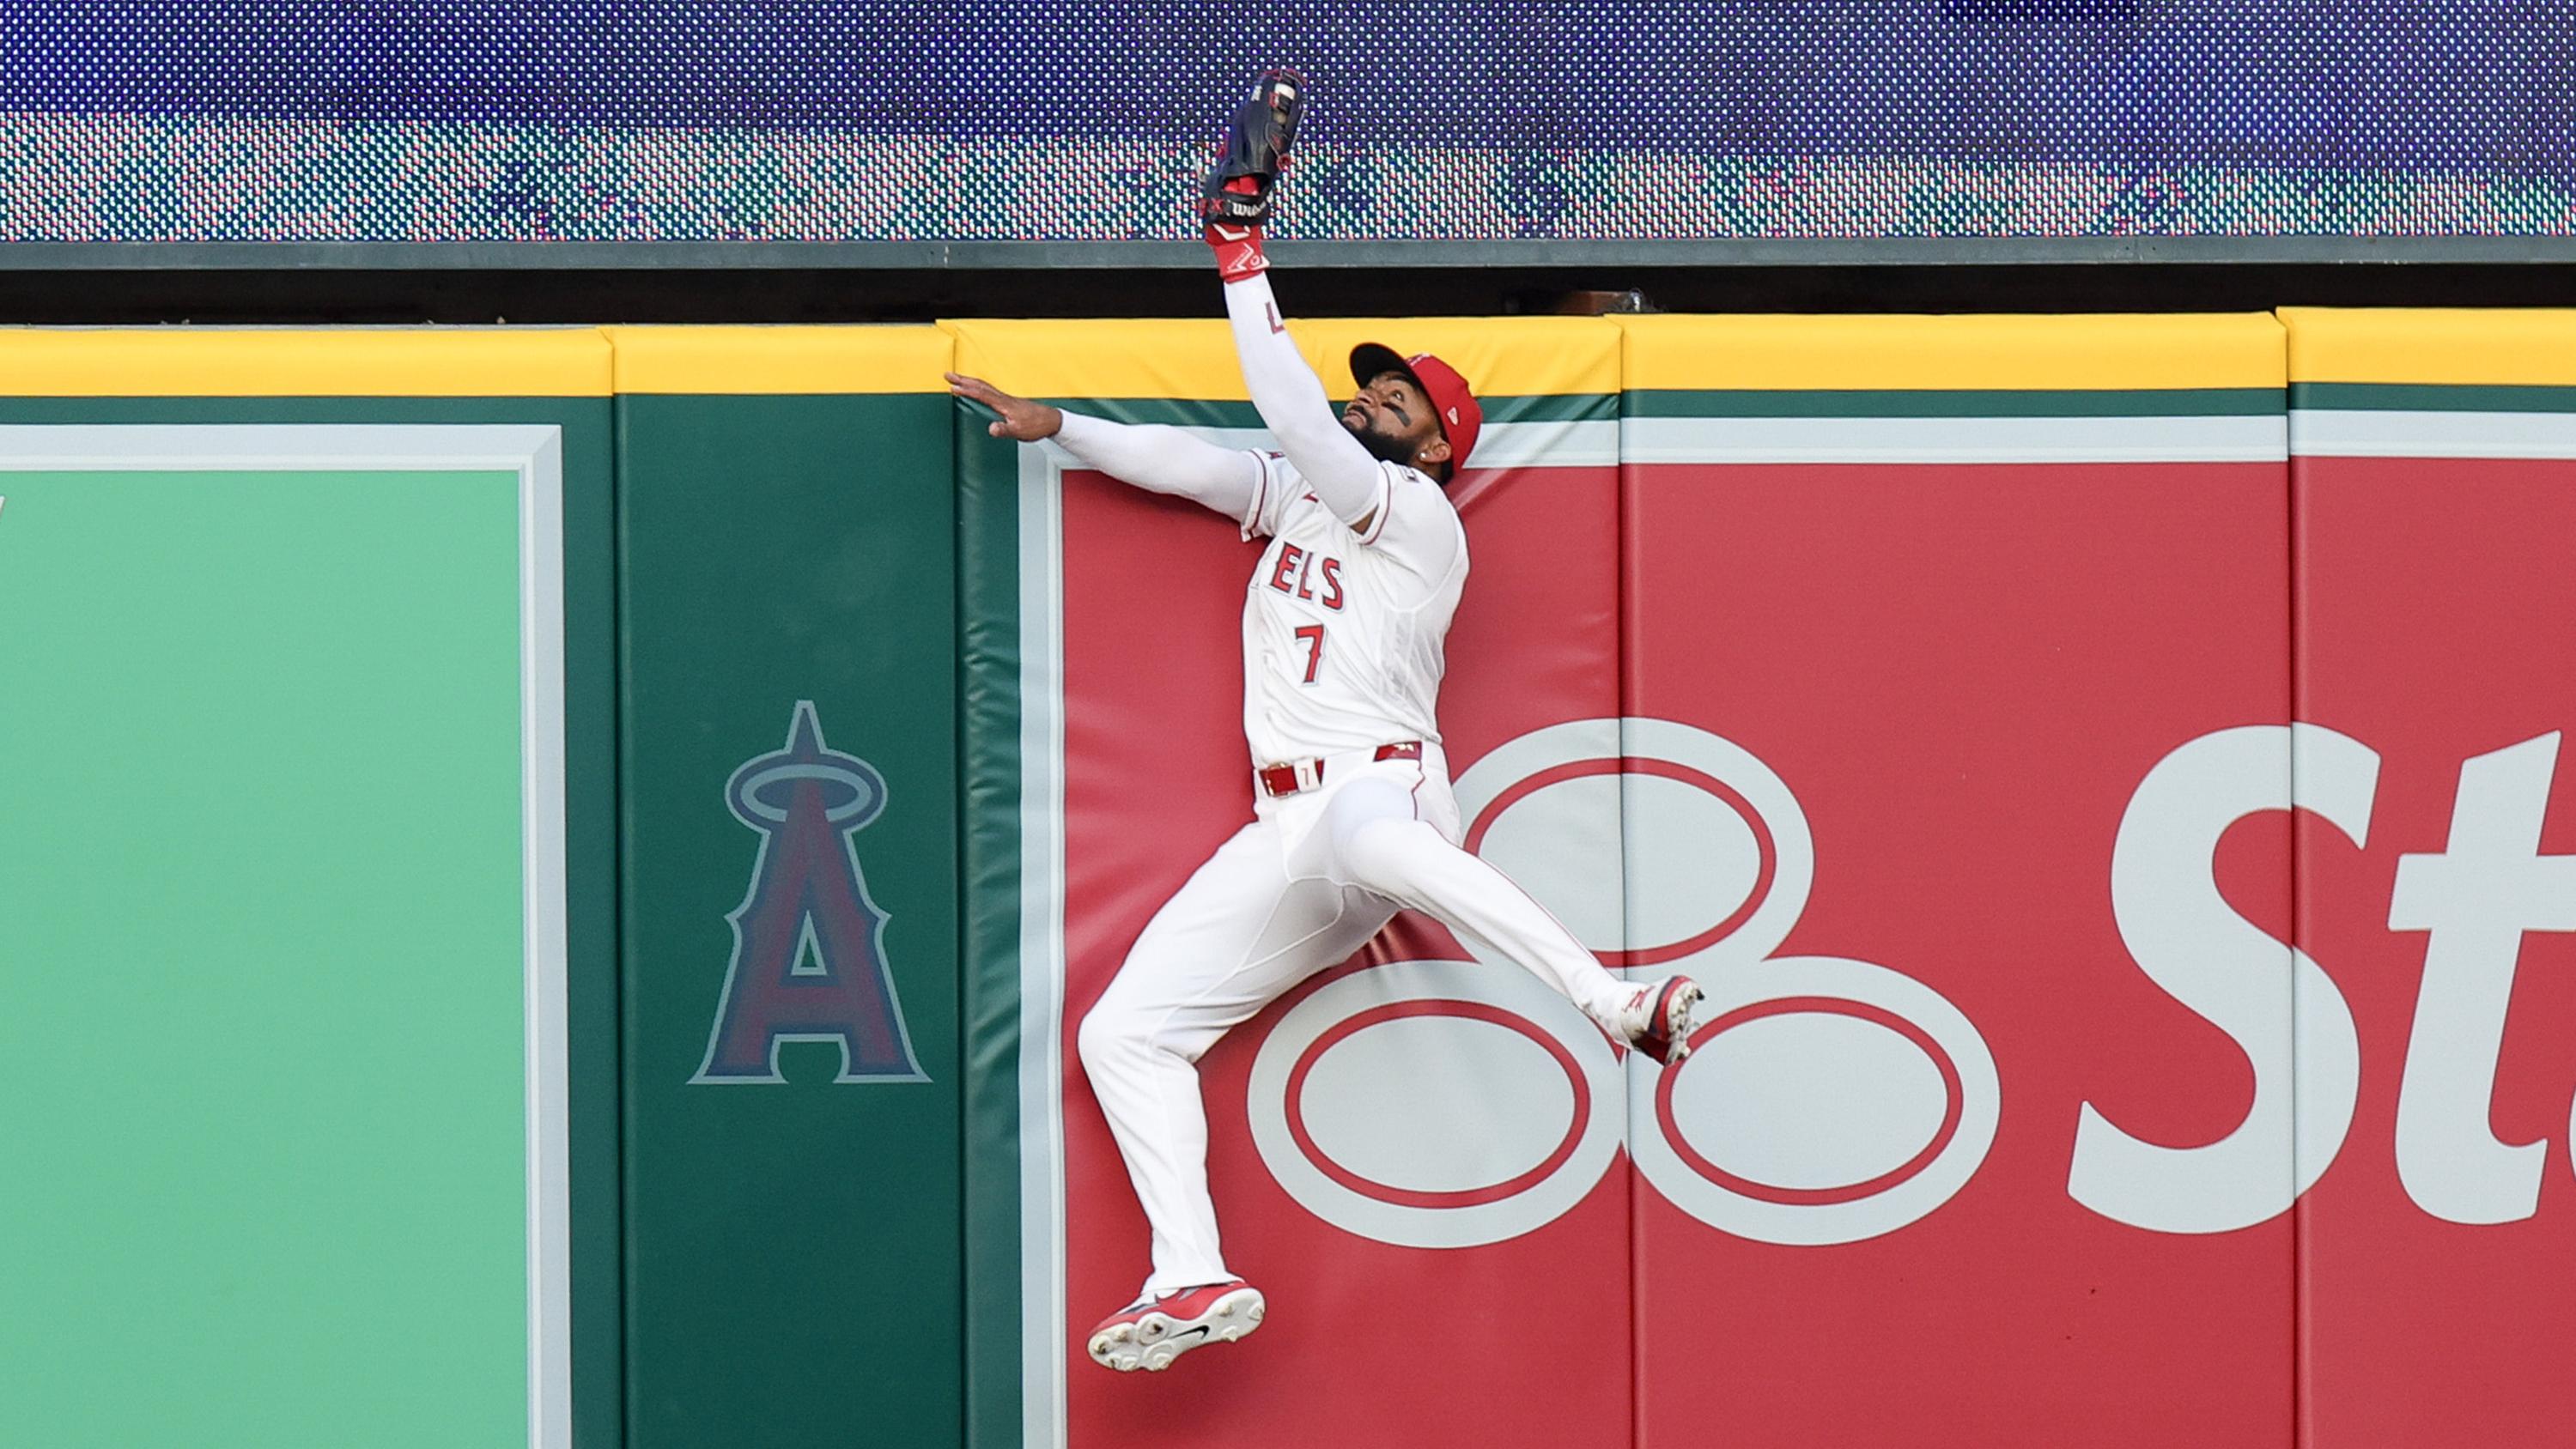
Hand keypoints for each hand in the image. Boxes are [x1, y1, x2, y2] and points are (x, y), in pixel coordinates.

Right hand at [947, 372, 1063, 440]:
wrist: (1051, 421)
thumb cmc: (1036, 425)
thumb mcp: (1019, 431)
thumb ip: (1004, 430)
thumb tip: (991, 429)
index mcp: (1003, 403)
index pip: (981, 394)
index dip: (966, 389)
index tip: (952, 386)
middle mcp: (1003, 398)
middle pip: (980, 385)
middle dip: (963, 380)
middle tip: (948, 375)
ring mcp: (1005, 399)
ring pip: (984, 386)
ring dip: (969, 382)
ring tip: (957, 379)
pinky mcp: (1008, 402)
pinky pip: (989, 391)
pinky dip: (978, 387)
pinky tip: (976, 390)